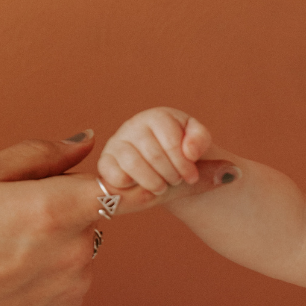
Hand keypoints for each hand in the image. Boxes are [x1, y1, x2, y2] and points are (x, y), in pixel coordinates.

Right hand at [0, 133, 238, 305]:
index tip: (161, 177)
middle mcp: (73, 250)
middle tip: (19, 218)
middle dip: (68, 212)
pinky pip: (73, 279)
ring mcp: (73, 283)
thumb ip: (40, 156)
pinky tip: (15, 273)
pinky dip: (53, 273)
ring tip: (10, 249)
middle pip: (93, 218)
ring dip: (59, 245)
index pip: (122, 192)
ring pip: (82, 249)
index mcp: (51, 210)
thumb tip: (88, 140)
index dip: (140, 183)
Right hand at [98, 107, 212, 193]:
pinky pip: (116, 176)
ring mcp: (117, 142)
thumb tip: (191, 152)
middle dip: (172, 175)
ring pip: (133, 164)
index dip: (184, 163)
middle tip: (176, 181)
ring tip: (162, 187)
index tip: (192, 177)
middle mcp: (134, 125)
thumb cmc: (182, 155)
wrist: (165, 169)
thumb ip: (200, 141)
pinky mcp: (106, 161)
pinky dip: (132, 187)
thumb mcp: (198, 144)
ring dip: (154, 183)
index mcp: (158, 118)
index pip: (171, 139)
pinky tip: (141, 186)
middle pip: (154, 155)